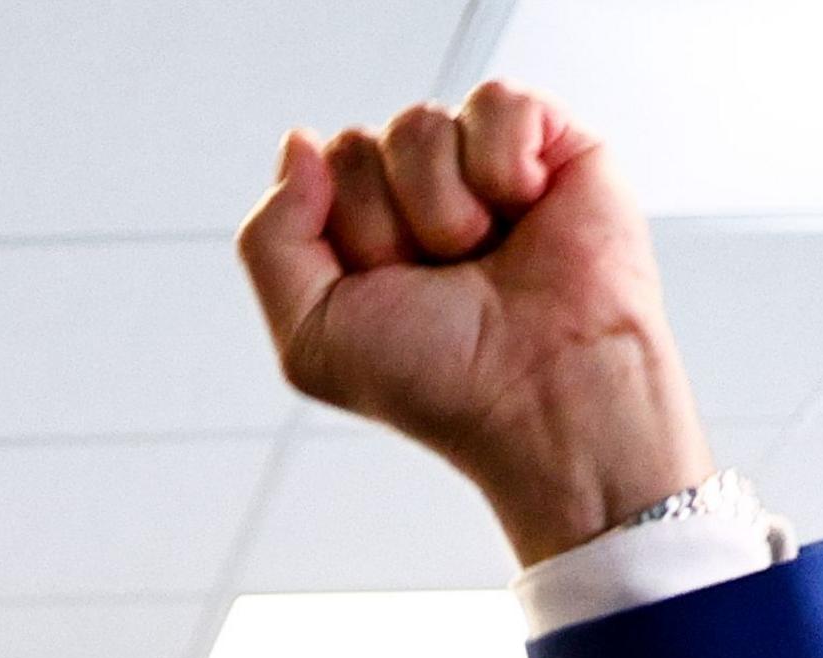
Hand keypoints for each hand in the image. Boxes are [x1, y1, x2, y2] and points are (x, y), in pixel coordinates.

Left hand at [236, 84, 710, 564]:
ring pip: (419, 124)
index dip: (345, 236)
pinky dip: (504, 166)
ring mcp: (481, 161)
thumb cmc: (435, 378)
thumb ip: (270, 238)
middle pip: (356, 146)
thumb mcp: (309, 334)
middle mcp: (416, 191)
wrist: (540, 393)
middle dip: (388, 228)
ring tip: (484, 258)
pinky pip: (496, 100)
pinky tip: (527, 212)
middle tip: (441, 281)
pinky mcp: (552, 140)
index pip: (315, 172)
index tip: (388, 292)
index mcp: (359, 228)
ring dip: (443, 211)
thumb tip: (300, 141)